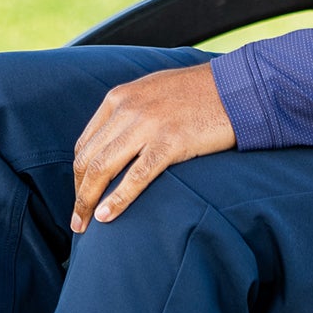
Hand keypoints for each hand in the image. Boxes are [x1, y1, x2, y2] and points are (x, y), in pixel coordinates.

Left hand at [71, 63, 235, 232]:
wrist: (235, 87)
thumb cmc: (196, 93)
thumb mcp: (152, 92)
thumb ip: (129, 112)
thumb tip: (112, 144)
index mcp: (120, 97)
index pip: (85, 143)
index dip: (79, 174)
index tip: (81, 195)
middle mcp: (128, 109)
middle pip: (88, 158)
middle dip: (78, 193)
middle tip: (76, 220)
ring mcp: (148, 124)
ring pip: (103, 168)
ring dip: (87, 201)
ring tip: (84, 225)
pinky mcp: (170, 142)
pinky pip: (135, 177)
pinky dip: (116, 200)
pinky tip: (106, 217)